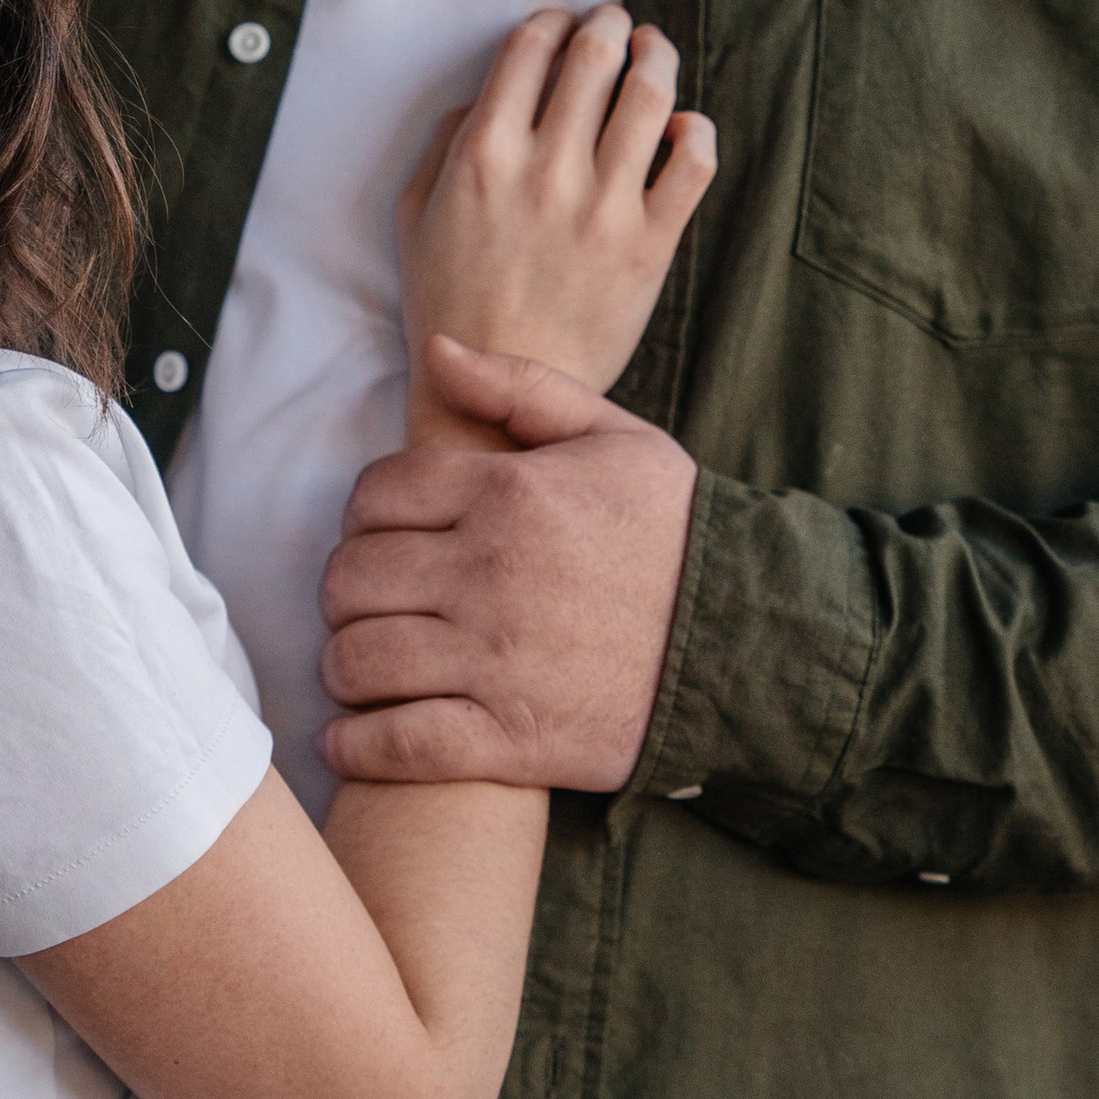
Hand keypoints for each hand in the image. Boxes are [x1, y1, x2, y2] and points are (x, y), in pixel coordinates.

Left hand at [318, 339, 696, 790]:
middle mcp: (489, 574)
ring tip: (364, 666)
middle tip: (369, 602)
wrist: (753, 641)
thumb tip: (436, 351)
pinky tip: (353, 736)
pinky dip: (358, 745)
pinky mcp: (509, 738)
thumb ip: (520, 388)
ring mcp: (495, 661)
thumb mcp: (615, 438)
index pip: (376, 495)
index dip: (364, 515)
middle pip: (352, 577)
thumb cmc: (679, 534)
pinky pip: (397, 746)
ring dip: (345, 665)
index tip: (382, 536)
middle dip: (347, 590)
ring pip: (359, 660)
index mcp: (508, 494)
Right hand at [399, 6, 714, 445]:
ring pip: (650, 95)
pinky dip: (695, 128)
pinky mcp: (651, 243)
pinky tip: (682, 125)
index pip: (531, 50)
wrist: (499, 385)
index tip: (562, 22)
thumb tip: (484, 93)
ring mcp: (605, 206)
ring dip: (657, 56)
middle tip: (615, 22)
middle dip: (608, 24)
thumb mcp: (415, 215)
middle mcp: (547, 170)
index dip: (552, 20)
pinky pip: (694, 162)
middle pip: (595, 56)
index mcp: (485, 155)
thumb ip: (444, 144)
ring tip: (654, 50)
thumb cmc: (449, 302)